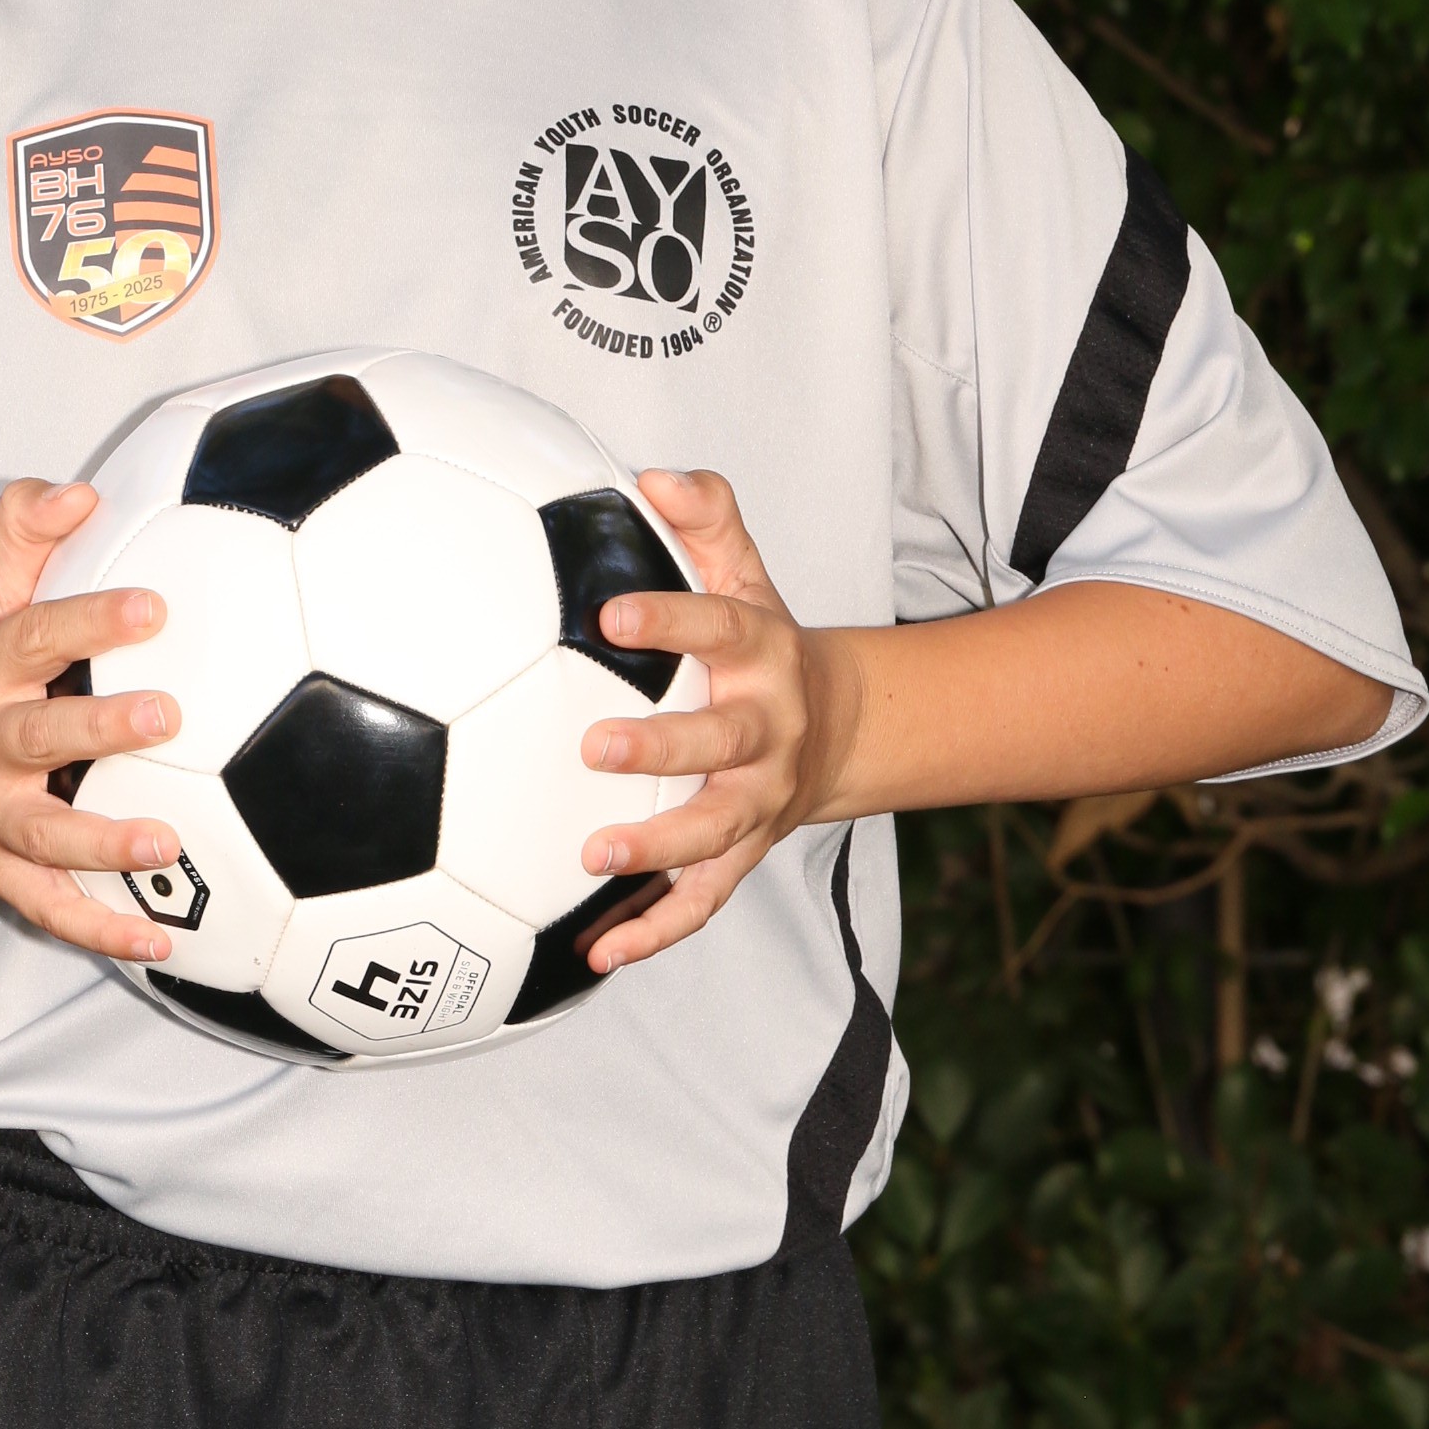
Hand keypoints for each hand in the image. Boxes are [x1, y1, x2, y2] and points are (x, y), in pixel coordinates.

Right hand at [0, 479, 185, 964]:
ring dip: (103, 841)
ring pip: (43, 833)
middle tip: (168, 714)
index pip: (36, 636)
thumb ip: (26, 534)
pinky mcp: (0, 872)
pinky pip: (52, 909)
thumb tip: (81, 490)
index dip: (90, 621)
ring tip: (168, 844)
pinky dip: (103, 931)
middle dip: (100, 729)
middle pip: (36, 736)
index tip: (153, 606)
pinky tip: (164, 943)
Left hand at [574, 468, 860, 973]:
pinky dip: (655, 930)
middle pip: (722, 740)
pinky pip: (703, 900)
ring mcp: (758, 798)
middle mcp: (767, 728)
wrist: (836, 729)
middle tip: (593, 745)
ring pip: (715, 830)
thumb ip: (706, 517)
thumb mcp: (746, 572)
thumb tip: (652, 474)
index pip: (719, 626)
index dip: (669, 617)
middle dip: (662, 746)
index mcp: (761, 653)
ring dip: (658, 849)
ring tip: (592, 859)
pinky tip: (598, 953)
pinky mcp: (744, 853)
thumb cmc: (761, 642)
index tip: (609, 611)